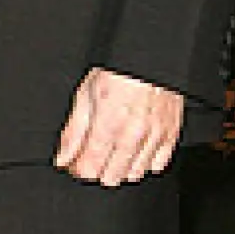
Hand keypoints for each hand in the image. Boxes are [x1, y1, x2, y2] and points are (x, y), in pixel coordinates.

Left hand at [54, 67, 183, 185]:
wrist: (150, 57)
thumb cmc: (118, 71)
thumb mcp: (86, 95)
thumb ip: (74, 131)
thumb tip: (63, 157)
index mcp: (108, 124)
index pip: (91, 167)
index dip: (80, 170)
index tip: (77, 165)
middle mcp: (132, 134)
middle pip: (112, 176)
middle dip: (99, 172)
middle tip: (94, 159)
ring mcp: (154, 136)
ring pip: (135, 173)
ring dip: (121, 170)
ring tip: (114, 155)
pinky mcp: (170, 134)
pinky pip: (158, 164)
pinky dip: (145, 164)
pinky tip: (136, 154)